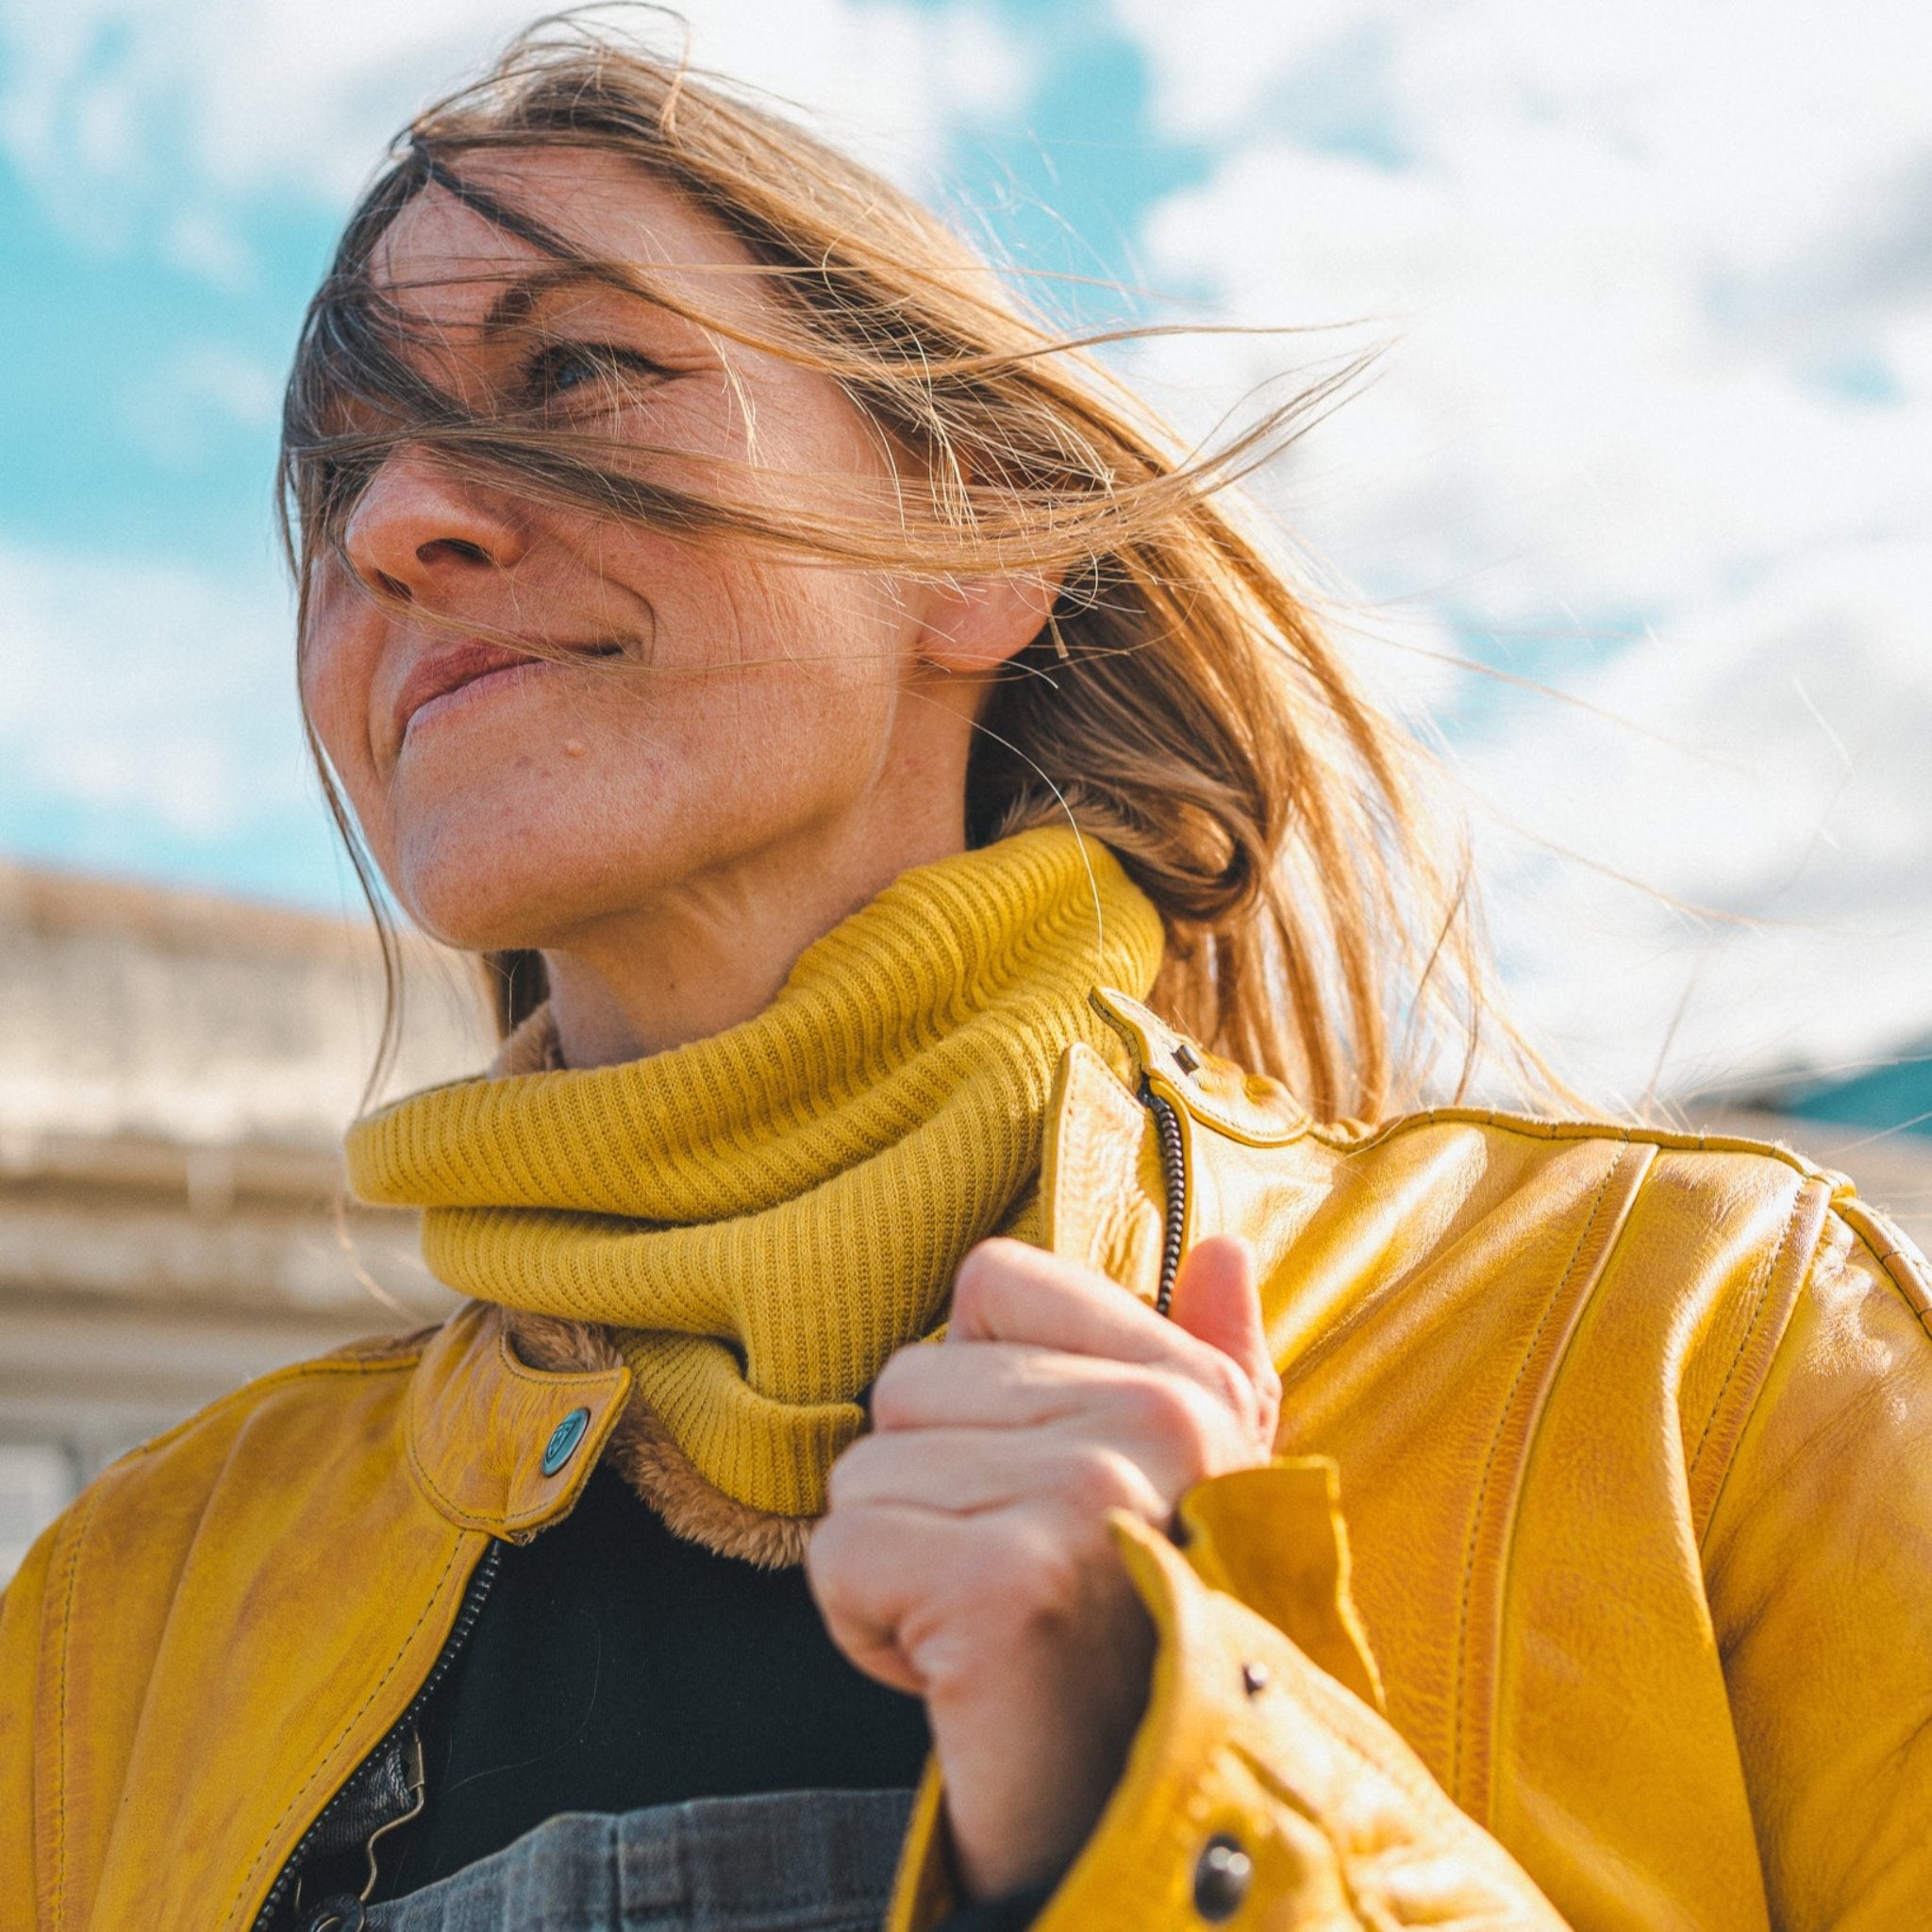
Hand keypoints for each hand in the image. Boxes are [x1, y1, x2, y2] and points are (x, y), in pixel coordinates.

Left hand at [806, 1234, 1280, 1898]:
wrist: (1154, 1833)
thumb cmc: (1150, 1643)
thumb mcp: (1200, 1494)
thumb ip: (1210, 1364)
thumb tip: (1220, 1248)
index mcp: (1189, 1387)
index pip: (989, 1283)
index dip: (975, 1389)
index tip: (1034, 1488)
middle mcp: (1150, 1424)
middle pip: (906, 1383)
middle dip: (928, 1495)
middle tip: (1014, 1582)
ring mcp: (1080, 1498)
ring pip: (863, 1473)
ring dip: (895, 1567)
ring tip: (988, 1627)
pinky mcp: (1003, 1585)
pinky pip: (839, 1553)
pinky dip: (866, 1628)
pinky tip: (953, 1672)